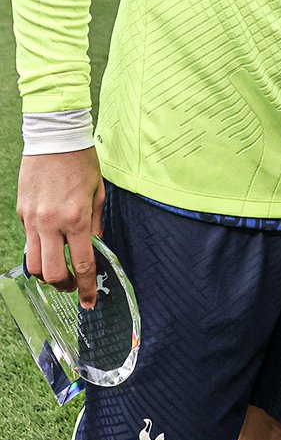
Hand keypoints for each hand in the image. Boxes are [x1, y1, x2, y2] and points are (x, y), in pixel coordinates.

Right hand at [17, 148, 104, 308]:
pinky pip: (28, 242)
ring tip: (62, 270)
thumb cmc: (81, 162)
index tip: (89, 301)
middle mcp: (52, 223)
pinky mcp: (22, 213)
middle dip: (65, 286)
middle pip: (53, 273)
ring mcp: (33, 220)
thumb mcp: (98, 192)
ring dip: (48, 274)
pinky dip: (40, 250)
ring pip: (34, 264)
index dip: (87, 287)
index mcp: (77, 218)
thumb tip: (96, 247)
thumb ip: (97, 223)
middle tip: (74, 285)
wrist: (55, 137)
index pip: (84, 263)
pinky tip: (51, 245)